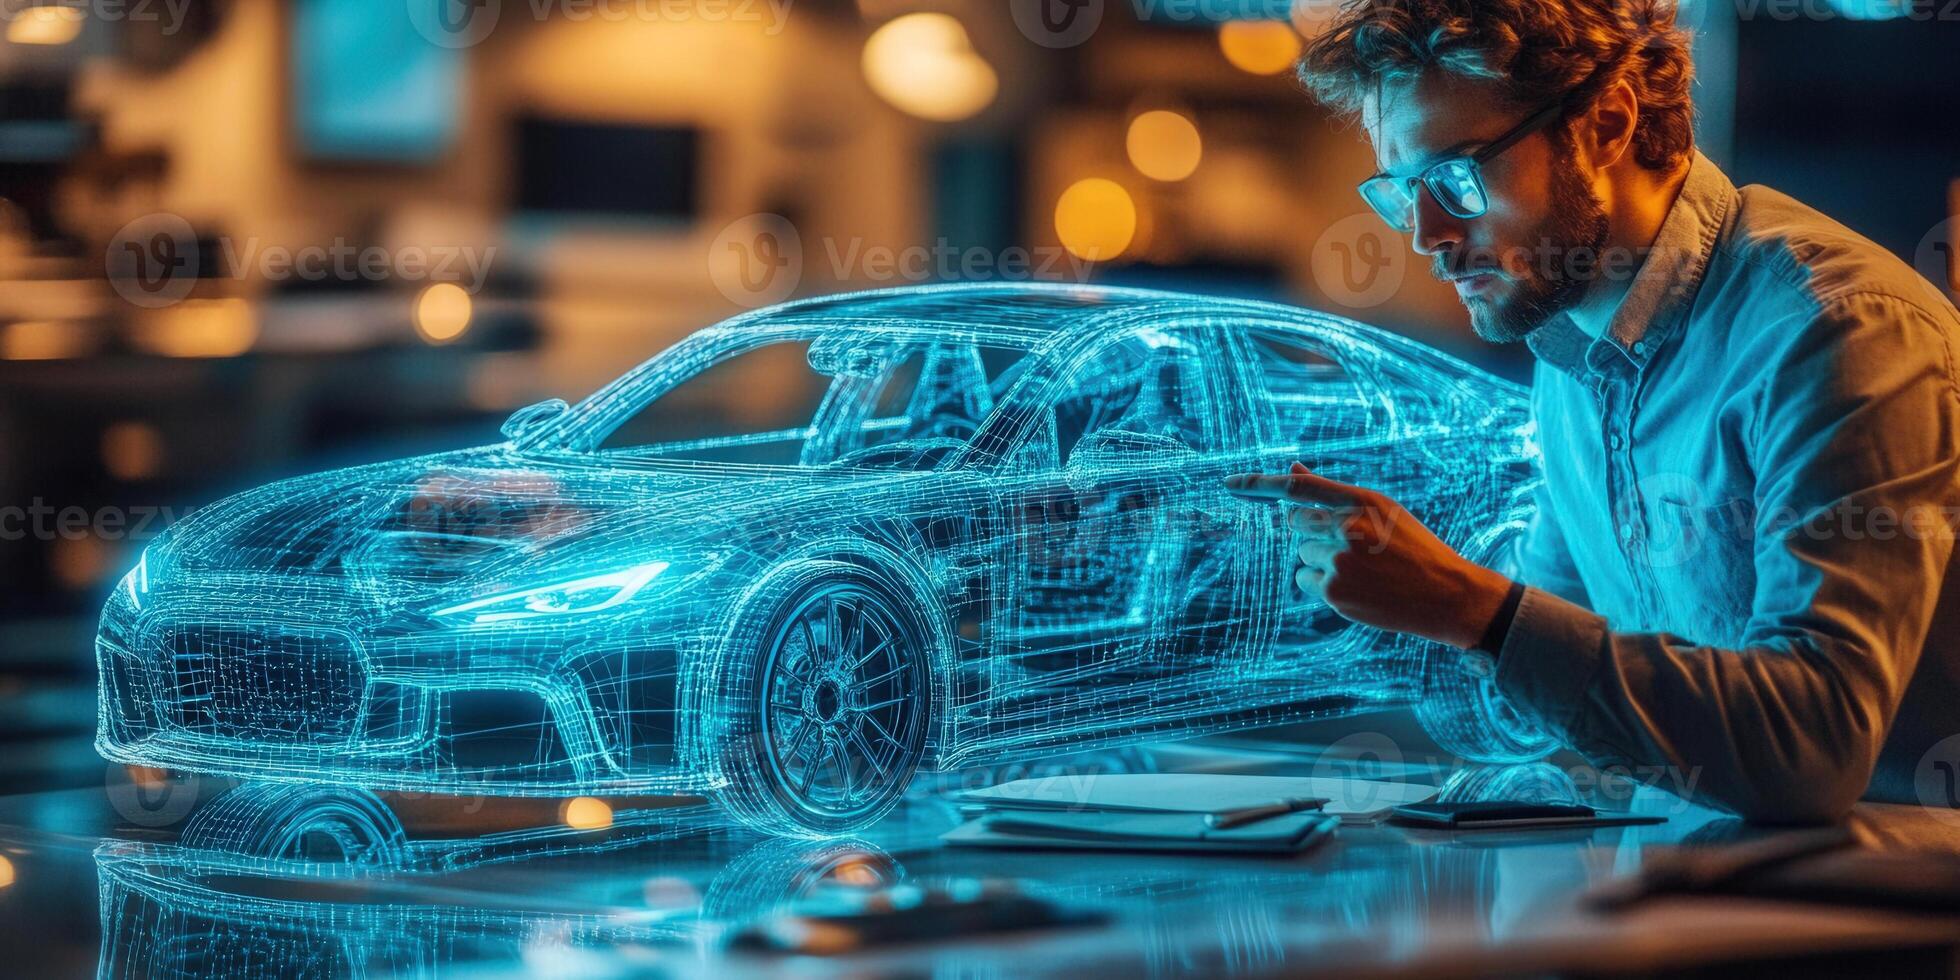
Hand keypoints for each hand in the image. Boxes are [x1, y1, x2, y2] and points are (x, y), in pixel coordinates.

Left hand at [1223, 462, 1512, 649]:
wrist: (1445, 594)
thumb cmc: (1413, 547)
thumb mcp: (1381, 510)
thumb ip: (1333, 493)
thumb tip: (1291, 467)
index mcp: (1362, 500)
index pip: (1298, 487)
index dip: (1259, 484)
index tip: (1229, 484)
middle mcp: (1348, 527)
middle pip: (1296, 525)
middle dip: (1313, 533)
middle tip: (1351, 546)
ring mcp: (1339, 560)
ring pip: (1302, 554)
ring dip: (1321, 561)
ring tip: (1363, 570)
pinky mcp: (1334, 591)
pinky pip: (1304, 580)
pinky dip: (1321, 584)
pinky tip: (1356, 587)